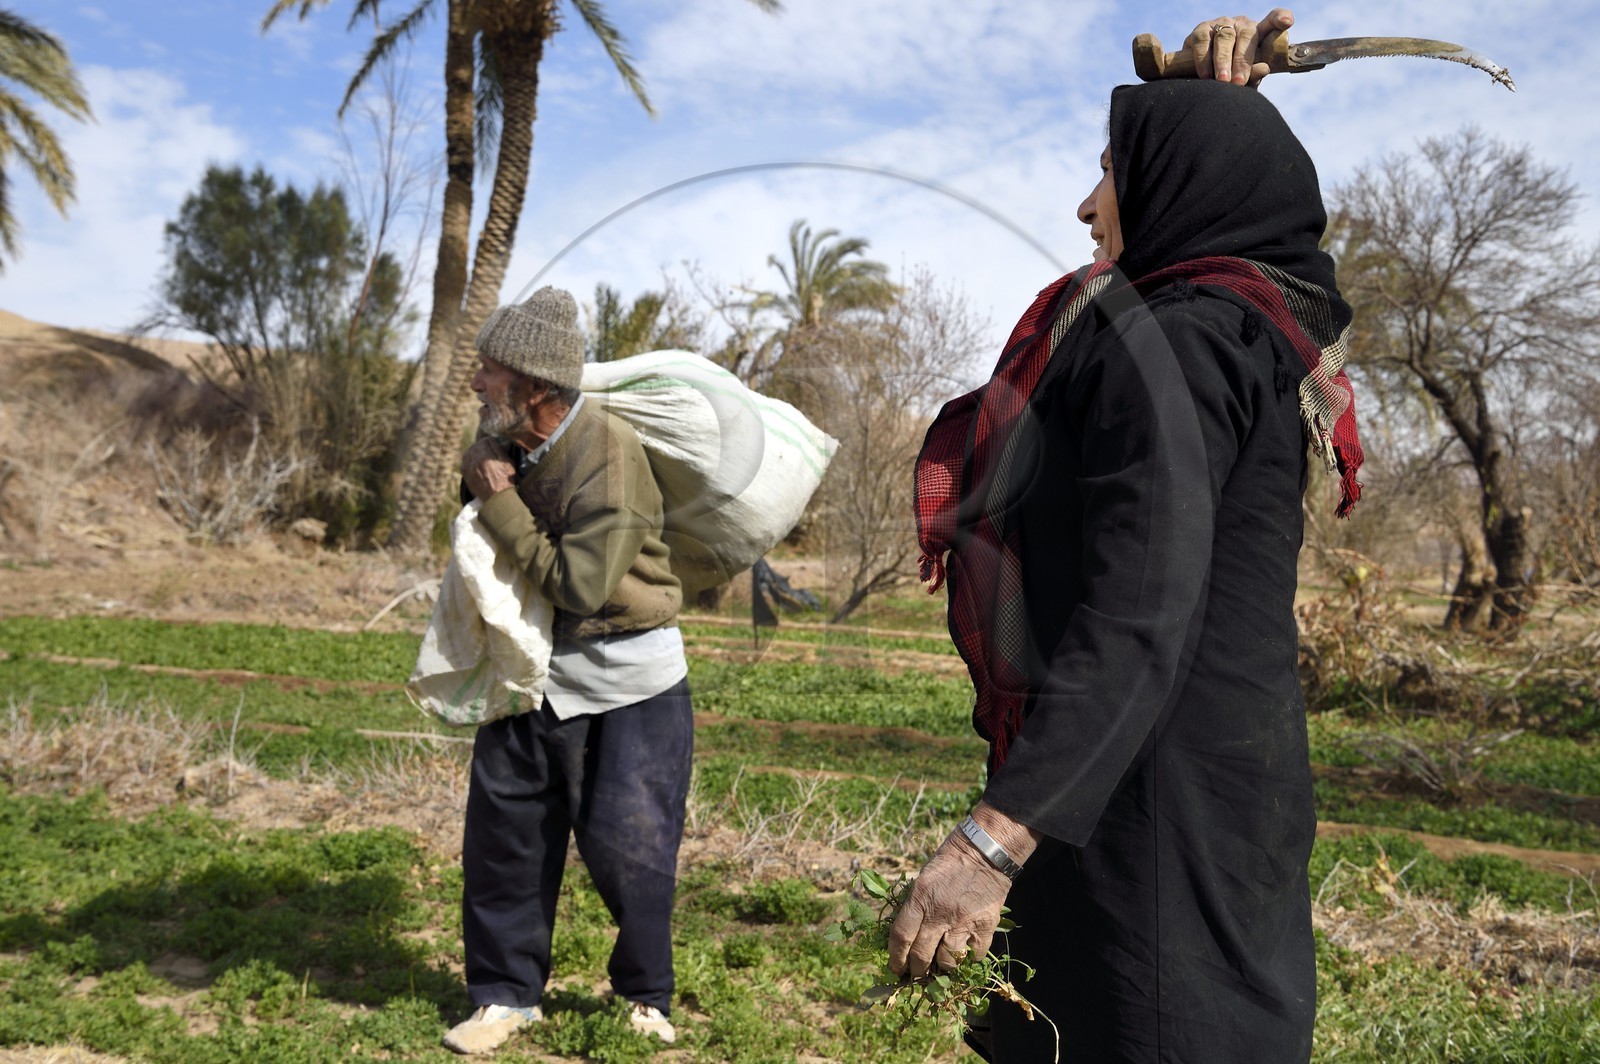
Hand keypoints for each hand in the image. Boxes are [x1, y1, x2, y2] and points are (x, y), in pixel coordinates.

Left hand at [462, 437, 516, 500]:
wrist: (497, 499)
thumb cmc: (506, 480)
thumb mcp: (507, 462)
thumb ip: (498, 448)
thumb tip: (491, 439)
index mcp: (484, 456)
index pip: (484, 441)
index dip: (490, 441)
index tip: (494, 442)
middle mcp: (474, 460)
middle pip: (475, 447)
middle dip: (481, 446)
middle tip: (488, 448)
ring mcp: (468, 468)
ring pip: (468, 454)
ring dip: (474, 452)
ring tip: (481, 455)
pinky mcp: (466, 476)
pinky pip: (464, 463)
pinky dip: (469, 461)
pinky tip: (475, 463)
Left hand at [887, 831, 1011, 977]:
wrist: (986, 851)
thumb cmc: (950, 862)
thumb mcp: (923, 879)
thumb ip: (914, 906)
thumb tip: (903, 935)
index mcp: (920, 898)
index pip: (901, 937)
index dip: (895, 958)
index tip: (895, 967)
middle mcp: (940, 913)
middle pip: (921, 954)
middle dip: (915, 970)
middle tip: (915, 974)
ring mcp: (964, 922)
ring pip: (948, 960)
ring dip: (942, 967)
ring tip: (940, 966)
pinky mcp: (985, 927)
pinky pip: (974, 955)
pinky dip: (968, 958)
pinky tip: (964, 953)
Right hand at [1187, 8, 1293, 84]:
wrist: (1200, 80)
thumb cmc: (1228, 80)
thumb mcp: (1244, 81)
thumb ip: (1254, 76)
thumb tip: (1264, 68)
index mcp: (1258, 35)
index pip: (1272, 21)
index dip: (1279, 18)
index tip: (1287, 23)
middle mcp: (1241, 25)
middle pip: (1247, 34)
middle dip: (1242, 60)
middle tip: (1239, 82)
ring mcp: (1221, 25)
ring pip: (1225, 37)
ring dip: (1223, 60)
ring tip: (1222, 80)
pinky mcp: (1201, 30)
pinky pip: (1203, 41)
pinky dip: (1204, 59)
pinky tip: (1206, 75)